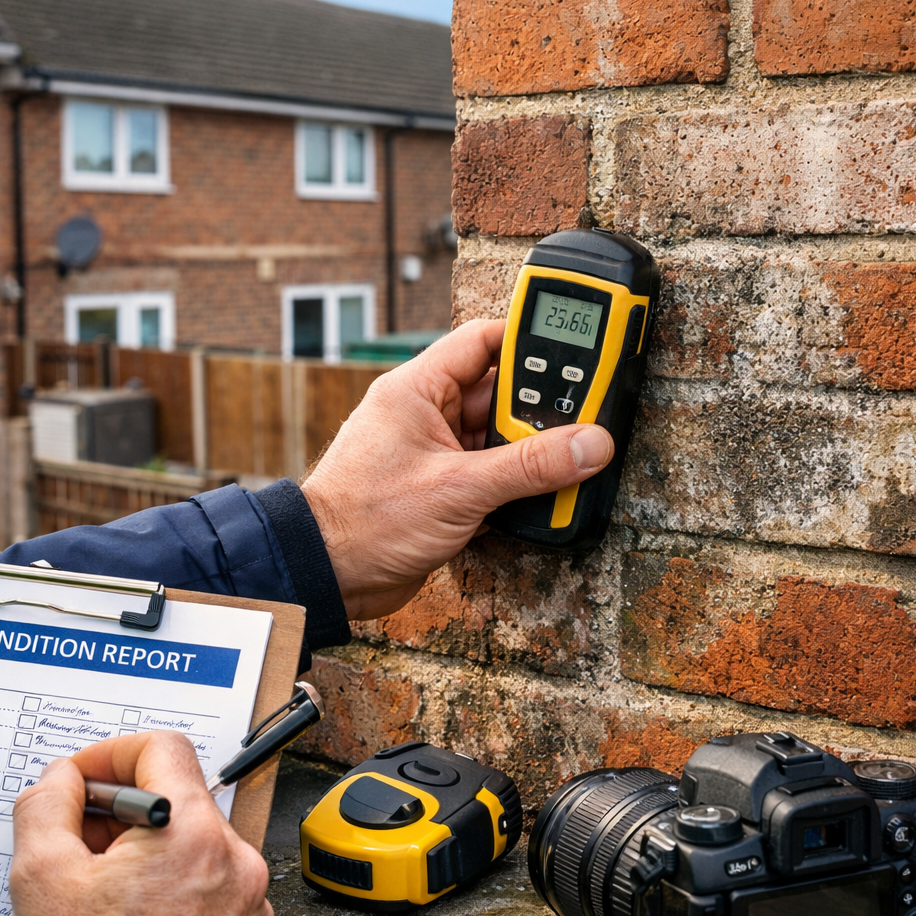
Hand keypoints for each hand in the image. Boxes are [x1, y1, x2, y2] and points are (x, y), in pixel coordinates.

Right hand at [10, 731, 274, 915]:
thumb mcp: (41, 874)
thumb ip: (48, 804)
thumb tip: (63, 779)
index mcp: (190, 832)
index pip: (161, 749)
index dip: (110, 755)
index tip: (82, 782)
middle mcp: (235, 862)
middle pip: (177, 803)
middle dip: (123, 815)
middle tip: (79, 846)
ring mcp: (249, 906)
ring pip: (195, 851)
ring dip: (150, 857)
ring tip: (104, 898)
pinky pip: (214, 895)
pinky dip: (177, 897)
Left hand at [301, 318, 615, 619]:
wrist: (327, 577)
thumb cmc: (365, 521)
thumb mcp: (458, 488)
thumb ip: (529, 466)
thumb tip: (589, 444)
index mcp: (417, 390)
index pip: (481, 341)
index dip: (528, 339)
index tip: (578, 347)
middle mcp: (427, 416)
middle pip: (501, 395)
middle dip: (542, 409)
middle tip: (587, 418)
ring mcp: (434, 455)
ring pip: (500, 440)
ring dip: (534, 454)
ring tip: (576, 460)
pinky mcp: (441, 493)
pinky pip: (492, 476)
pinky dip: (519, 486)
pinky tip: (548, 495)